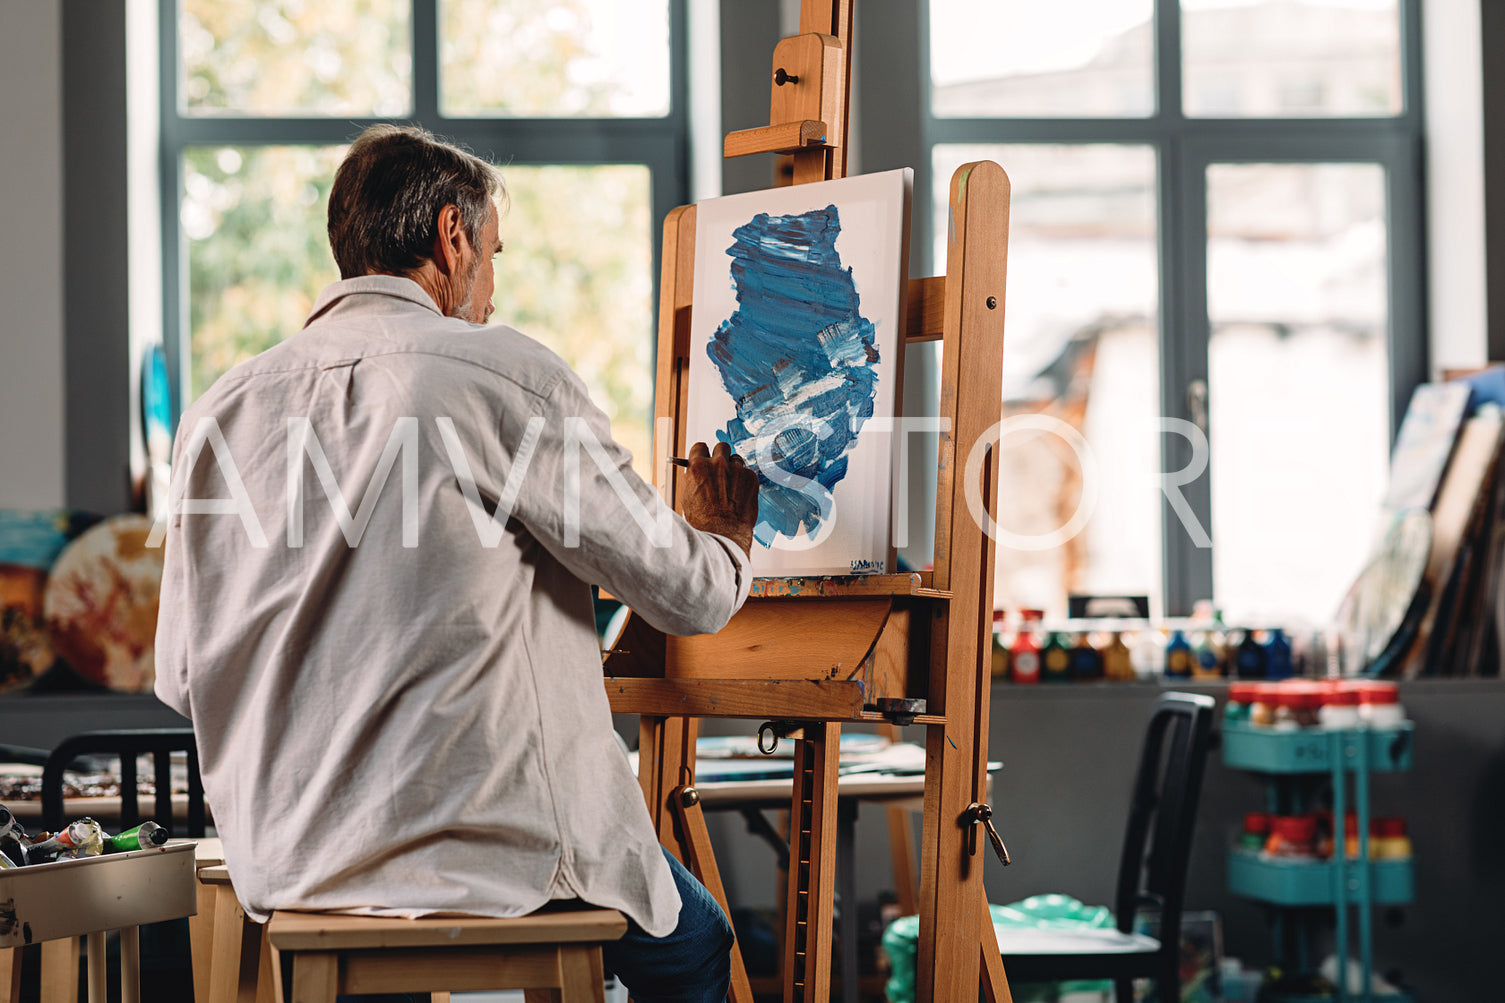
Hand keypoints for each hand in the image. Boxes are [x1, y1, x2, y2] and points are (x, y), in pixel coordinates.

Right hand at [681, 441, 758, 556]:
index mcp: (698, 467)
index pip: (700, 447)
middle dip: (720, 455)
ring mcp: (736, 469)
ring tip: (731, 485)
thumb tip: (695, 470)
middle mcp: (717, 464)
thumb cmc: (703, 521)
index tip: (705, 459)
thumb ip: (693, 478)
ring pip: (736, 459)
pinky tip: (740, 494)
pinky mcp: (751, 477)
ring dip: (734, 468)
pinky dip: (744, 480)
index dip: (703, 454)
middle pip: (721, 446)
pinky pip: (747, 472)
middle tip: (720, 468)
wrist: (724, 534)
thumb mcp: (687, 496)